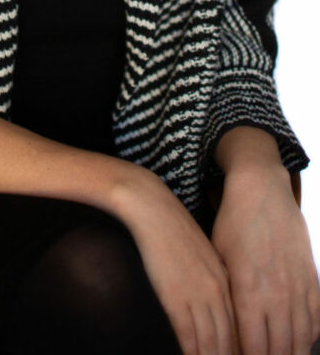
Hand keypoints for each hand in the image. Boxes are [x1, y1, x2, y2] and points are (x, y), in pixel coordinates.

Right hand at [116, 167, 240, 354]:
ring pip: (212, 344)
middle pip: (229, 340)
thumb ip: (211, 281)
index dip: (237, 350)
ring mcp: (198, 295)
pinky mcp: (176, 298)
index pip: (239, 328)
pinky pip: (189, 337)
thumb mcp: (202, 255)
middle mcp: (218, 292)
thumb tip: (211, 305)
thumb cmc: (172, 229)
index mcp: (226, 282)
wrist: (152, 209)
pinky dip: (191, 354)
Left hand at [211, 165, 319, 354]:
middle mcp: (277, 294)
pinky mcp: (311, 278)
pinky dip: (308, 336)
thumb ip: (226, 296)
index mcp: (248, 292)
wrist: (261, 191)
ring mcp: (297, 287)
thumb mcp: (218, 259)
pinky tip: (299, 342)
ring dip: (291, 354)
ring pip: (300, 338)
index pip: (252, 347)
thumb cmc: (233, 224)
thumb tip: (225, 328)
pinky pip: (315, 319)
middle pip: (279, 349)